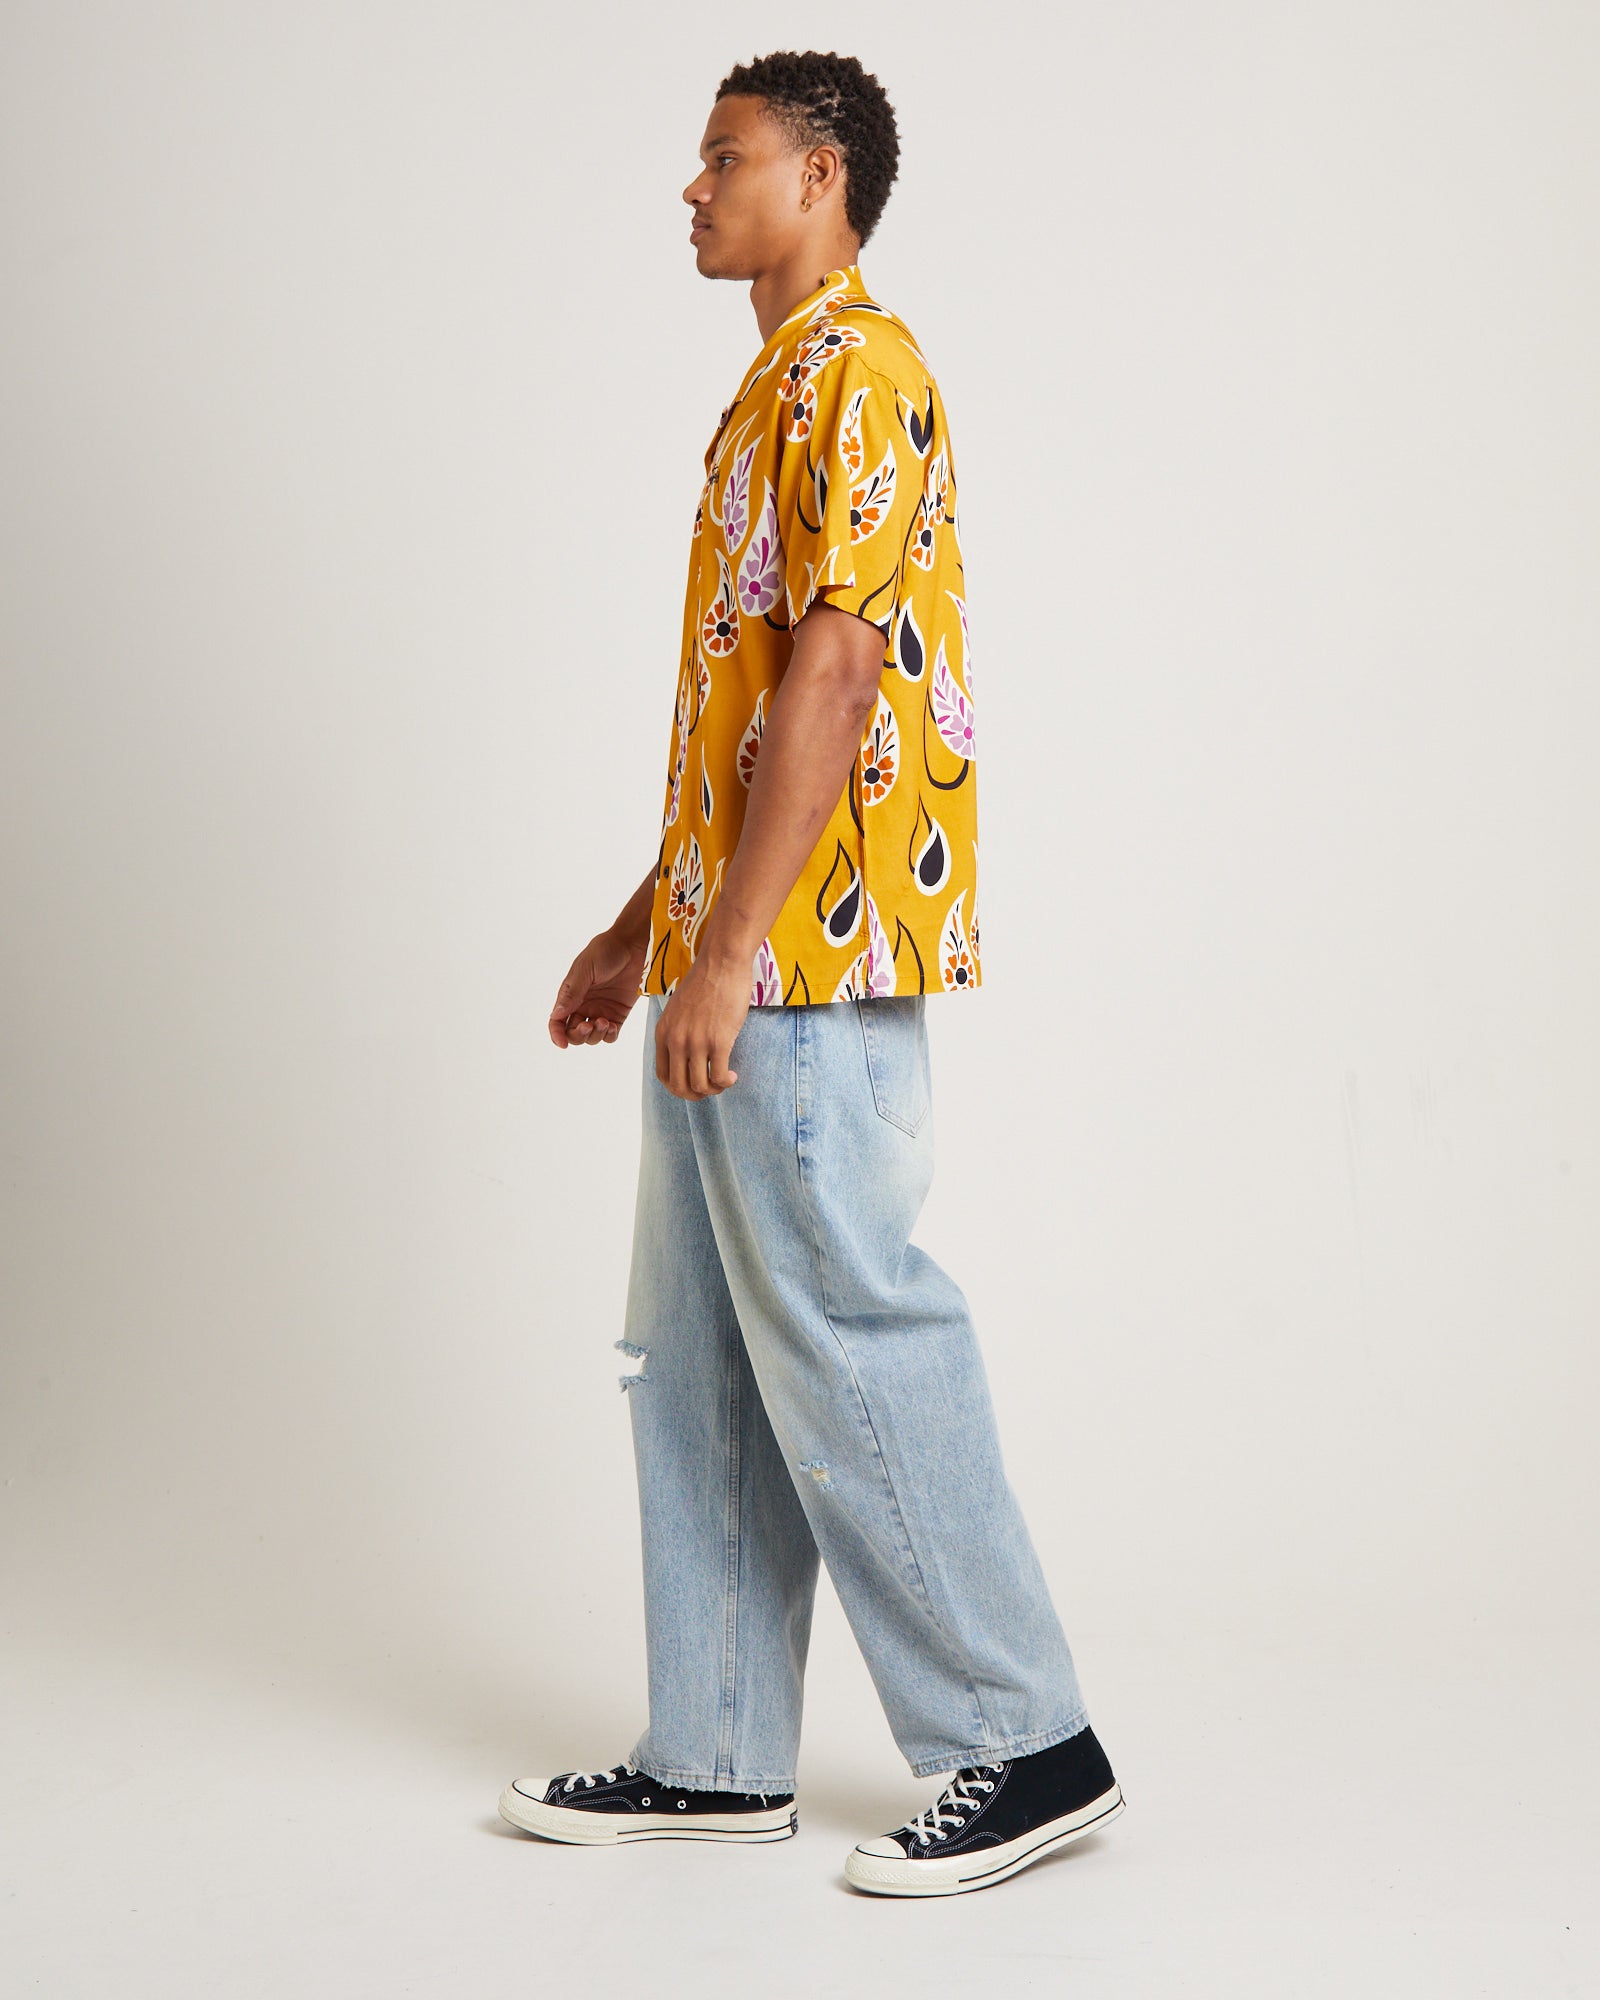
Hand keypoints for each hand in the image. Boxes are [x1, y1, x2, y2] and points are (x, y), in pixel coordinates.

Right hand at [549, 925, 646, 1048]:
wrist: (633, 945)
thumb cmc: (606, 951)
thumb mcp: (585, 969)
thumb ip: (572, 993)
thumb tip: (556, 1015)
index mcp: (571, 995)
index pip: (558, 1021)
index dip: (556, 1034)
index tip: (562, 1044)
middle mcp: (584, 1005)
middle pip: (574, 1033)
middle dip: (578, 1035)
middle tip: (589, 1025)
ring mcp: (602, 1010)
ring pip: (592, 1037)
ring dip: (595, 1035)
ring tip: (604, 1022)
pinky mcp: (619, 1013)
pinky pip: (611, 1034)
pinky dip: (609, 1035)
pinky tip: (611, 1025)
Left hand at [655, 946, 751, 1099]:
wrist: (721, 962)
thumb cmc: (706, 982)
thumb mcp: (679, 1009)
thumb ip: (677, 1031)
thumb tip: (688, 1055)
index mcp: (663, 1032)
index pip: (662, 1075)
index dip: (679, 1087)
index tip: (694, 1082)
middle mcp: (675, 1040)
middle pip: (679, 1087)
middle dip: (696, 1094)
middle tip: (712, 1087)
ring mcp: (695, 1042)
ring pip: (699, 1086)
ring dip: (714, 1090)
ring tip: (725, 1080)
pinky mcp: (718, 1041)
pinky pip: (718, 1077)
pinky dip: (726, 1082)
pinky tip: (733, 1075)